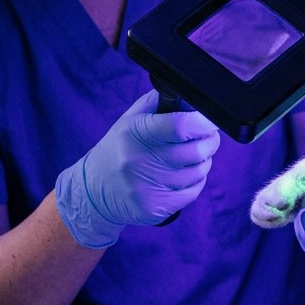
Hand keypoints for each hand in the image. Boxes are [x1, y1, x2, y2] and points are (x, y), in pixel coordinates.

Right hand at [55, 90, 220, 247]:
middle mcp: (139, 160)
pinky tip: (183, 176)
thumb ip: (159, 102)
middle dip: (210, 141)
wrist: (94, 190)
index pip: (181, 126)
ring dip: (203, 162)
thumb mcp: (130, 119)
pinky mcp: (154, 208)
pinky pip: (193, 192)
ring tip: (191, 158)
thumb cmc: (120, 148)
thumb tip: (190, 96)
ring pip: (198, 172)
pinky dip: (196, 182)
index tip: (209, 121)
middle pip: (196, 150)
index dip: (203, 122)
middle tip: (207, 138)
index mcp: (136, 132)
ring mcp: (147, 187)